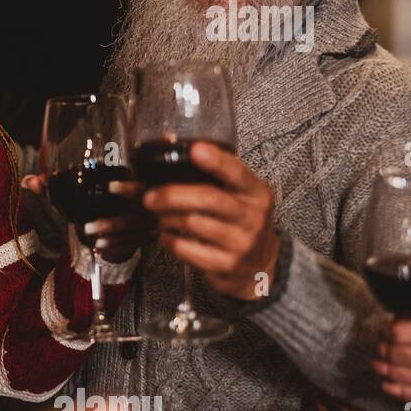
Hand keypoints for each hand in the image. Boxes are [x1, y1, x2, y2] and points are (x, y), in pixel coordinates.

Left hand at [22, 173, 153, 262]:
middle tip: (86, 228)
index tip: (109, 187)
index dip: (126, 186)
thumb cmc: (99, 198)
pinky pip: (130, 243)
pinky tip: (97, 248)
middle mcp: (144, 204)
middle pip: (135, 213)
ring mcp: (146, 222)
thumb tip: (29, 180)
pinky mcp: (143, 237)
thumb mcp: (81, 191)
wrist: (122, 218)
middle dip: (113, 222)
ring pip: (132, 231)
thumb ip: (55, 187)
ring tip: (89, 237)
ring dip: (110, 234)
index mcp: (133, 184)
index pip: (138, 185)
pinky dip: (113, 246)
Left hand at [141, 141, 278, 299]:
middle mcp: (252, 217)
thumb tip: (170, 146)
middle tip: (149, 196)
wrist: (260, 264)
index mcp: (256, 193)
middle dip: (172, 194)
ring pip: (193, 224)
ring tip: (158, 214)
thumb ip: (215, 176)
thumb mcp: (240, 196)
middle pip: (209, 199)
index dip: (216, 161)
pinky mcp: (226, 265)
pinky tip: (166, 235)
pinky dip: (170, 241)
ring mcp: (241, 243)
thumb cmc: (240, 221)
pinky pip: (188, 250)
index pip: (238, 173)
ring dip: (167, 217)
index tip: (195, 149)